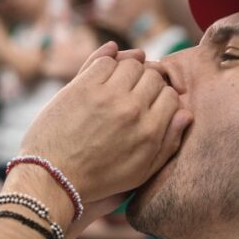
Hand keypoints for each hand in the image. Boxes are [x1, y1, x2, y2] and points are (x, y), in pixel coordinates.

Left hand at [14, 42, 192, 225]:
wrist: (53, 178)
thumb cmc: (98, 179)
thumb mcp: (141, 172)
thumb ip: (168, 143)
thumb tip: (186, 113)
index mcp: (150, 132)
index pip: (171, 96)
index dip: (164, 97)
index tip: (152, 101)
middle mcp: (132, 110)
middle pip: (154, 76)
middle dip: (148, 81)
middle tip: (136, 90)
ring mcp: (107, 96)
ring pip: (132, 64)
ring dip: (129, 69)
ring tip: (120, 83)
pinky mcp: (82, 87)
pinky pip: (104, 60)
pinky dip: (107, 62)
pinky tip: (104, 75)